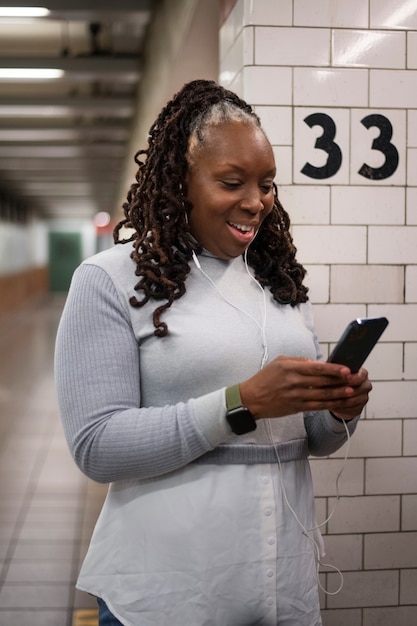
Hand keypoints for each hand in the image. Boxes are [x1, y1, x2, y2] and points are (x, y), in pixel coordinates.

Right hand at [239, 356, 371, 420]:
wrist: (251, 399)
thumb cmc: (265, 378)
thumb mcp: (279, 362)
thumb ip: (298, 361)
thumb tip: (317, 363)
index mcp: (290, 368)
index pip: (316, 368)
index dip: (333, 369)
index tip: (347, 369)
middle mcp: (294, 382)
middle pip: (323, 382)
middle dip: (341, 381)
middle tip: (355, 379)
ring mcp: (296, 396)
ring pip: (322, 395)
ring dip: (339, 394)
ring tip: (352, 392)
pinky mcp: (296, 407)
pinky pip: (317, 406)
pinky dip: (329, 404)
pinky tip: (339, 402)